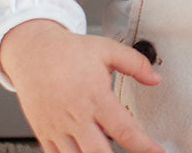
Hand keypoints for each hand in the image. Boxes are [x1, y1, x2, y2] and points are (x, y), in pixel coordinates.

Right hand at [0, 19, 162, 152]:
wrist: (34, 54)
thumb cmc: (70, 52)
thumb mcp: (108, 50)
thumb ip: (136, 64)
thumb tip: (155, 79)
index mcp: (96, 97)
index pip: (125, 129)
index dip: (143, 145)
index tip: (157, 152)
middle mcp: (77, 117)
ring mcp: (58, 129)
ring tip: (108, 150)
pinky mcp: (44, 135)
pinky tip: (86, 151)